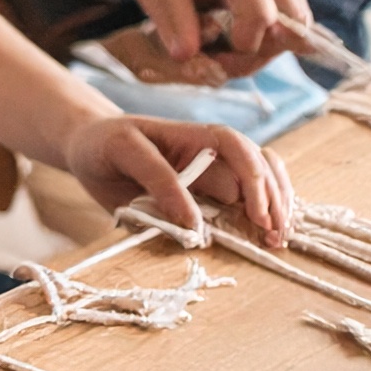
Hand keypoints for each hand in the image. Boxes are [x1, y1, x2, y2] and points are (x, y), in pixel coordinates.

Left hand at [62, 112, 293, 244]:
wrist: (91, 145)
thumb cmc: (106, 145)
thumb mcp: (123, 152)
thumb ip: (158, 183)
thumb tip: (195, 225)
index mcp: (190, 133)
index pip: (231, 147)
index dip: (246, 181)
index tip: (252, 216)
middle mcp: (211, 149)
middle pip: (255, 168)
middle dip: (269, 201)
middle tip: (272, 236)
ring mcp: (216, 166)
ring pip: (265, 174)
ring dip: (279, 204)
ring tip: (279, 236)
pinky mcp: (214, 185)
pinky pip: (254, 188)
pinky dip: (272, 204)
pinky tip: (277, 229)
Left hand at [120, 0, 310, 76]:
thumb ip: (172, 18)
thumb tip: (187, 56)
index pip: (260, 16)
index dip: (240, 46)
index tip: (209, 53)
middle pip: (289, 29)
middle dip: (254, 55)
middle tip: (215, 57)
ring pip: (293, 32)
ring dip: (260, 51)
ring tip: (221, 48)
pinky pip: (288, 27)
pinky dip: (264, 41)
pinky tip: (234, 38)